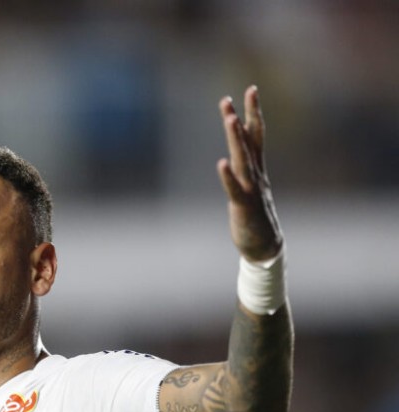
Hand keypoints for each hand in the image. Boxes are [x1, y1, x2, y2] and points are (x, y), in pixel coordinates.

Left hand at [218, 86, 283, 261]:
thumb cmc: (255, 215)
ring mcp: (251, 189)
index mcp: (256, 169)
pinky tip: (221, 163)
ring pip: (242, 160)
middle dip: (242, 117)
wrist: (265, 246)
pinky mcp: (244, 206)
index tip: (250, 90)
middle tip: (235, 96)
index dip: (253, 112)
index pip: (256, 135)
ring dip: (236, 139)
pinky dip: (228, 177)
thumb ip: (245, 169)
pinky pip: (235, 189)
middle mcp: (256, 175)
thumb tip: (235, 153)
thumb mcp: (251, 186)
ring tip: (230, 119)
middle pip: (249, 141)